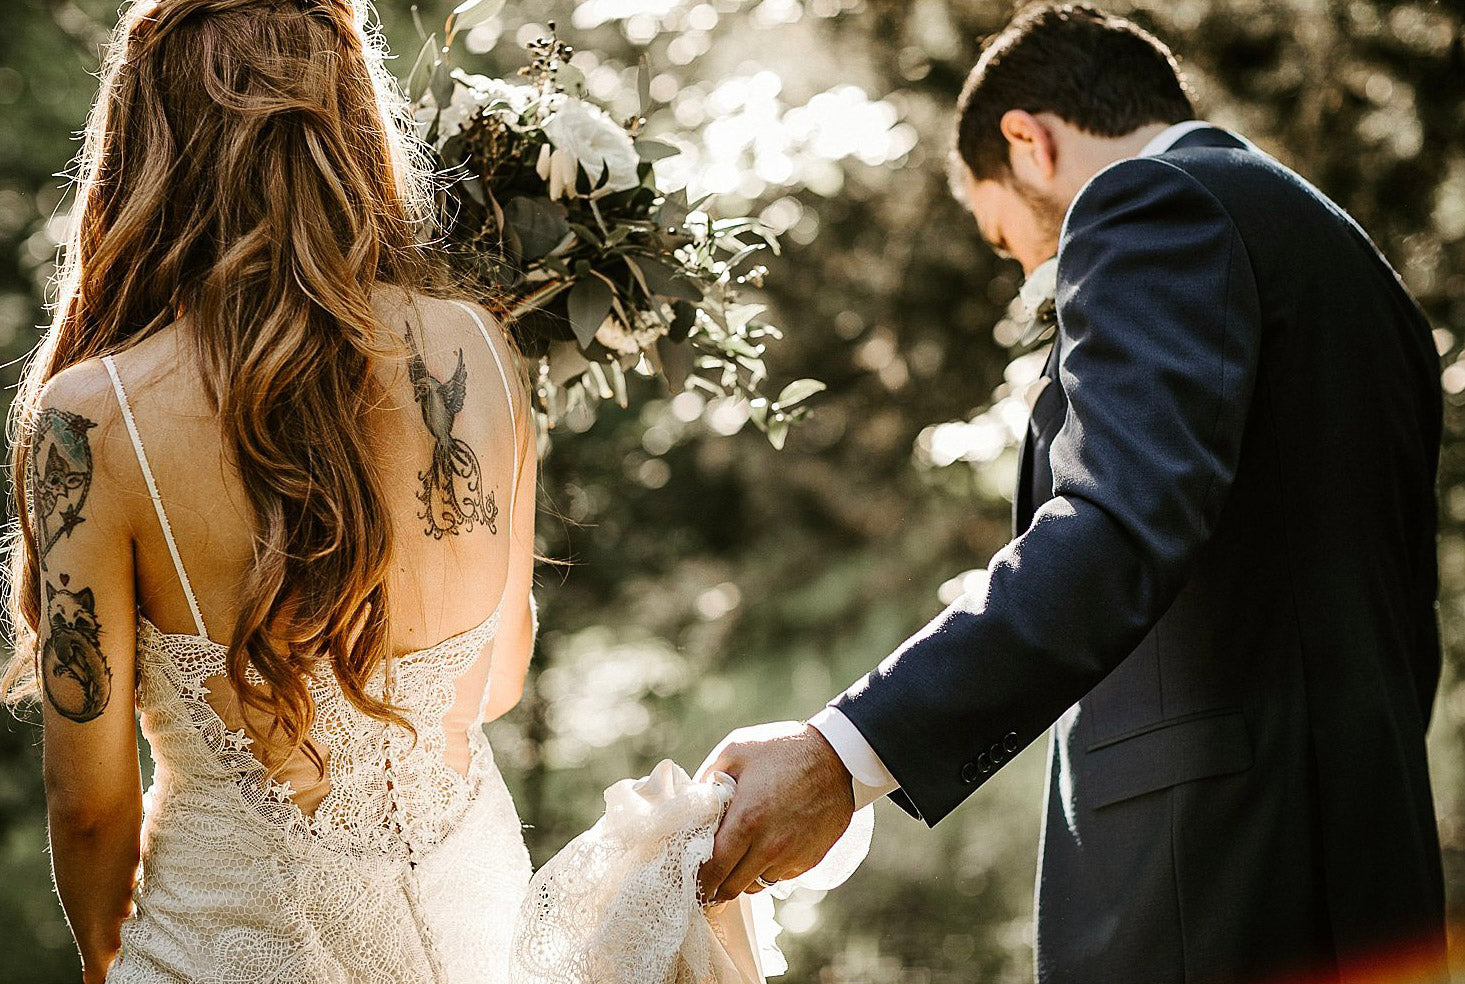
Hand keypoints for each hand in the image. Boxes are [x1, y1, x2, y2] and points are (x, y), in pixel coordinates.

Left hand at [696, 720, 855, 903]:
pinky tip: (765, 848)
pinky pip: (779, 877)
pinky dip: (767, 870)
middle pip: (732, 888)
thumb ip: (708, 777)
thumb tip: (692, 803)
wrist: (838, 757)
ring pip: (756, 885)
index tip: (690, 879)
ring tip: (738, 858)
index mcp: (746, 821)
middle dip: (716, 886)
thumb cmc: (784, 749)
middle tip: (707, 877)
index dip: (698, 880)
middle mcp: (769, 847)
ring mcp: (792, 857)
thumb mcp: (737, 750)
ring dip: (742, 877)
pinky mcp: (809, 860)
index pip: (713, 870)